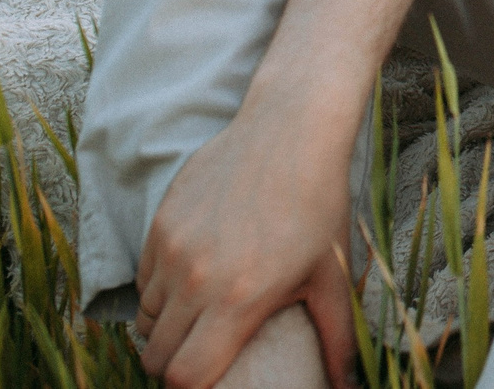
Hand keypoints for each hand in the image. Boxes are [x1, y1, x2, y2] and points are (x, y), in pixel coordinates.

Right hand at [133, 101, 359, 388]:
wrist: (290, 130)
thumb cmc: (319, 203)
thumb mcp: (333, 274)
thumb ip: (339, 338)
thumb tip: (350, 387)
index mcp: (240, 298)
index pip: (186, 375)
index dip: (193, 387)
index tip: (213, 378)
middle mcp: (197, 277)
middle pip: (157, 355)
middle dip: (176, 363)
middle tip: (206, 352)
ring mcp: (173, 249)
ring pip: (147, 317)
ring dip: (167, 326)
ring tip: (202, 315)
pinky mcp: (159, 223)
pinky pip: (143, 279)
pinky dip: (160, 290)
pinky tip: (194, 277)